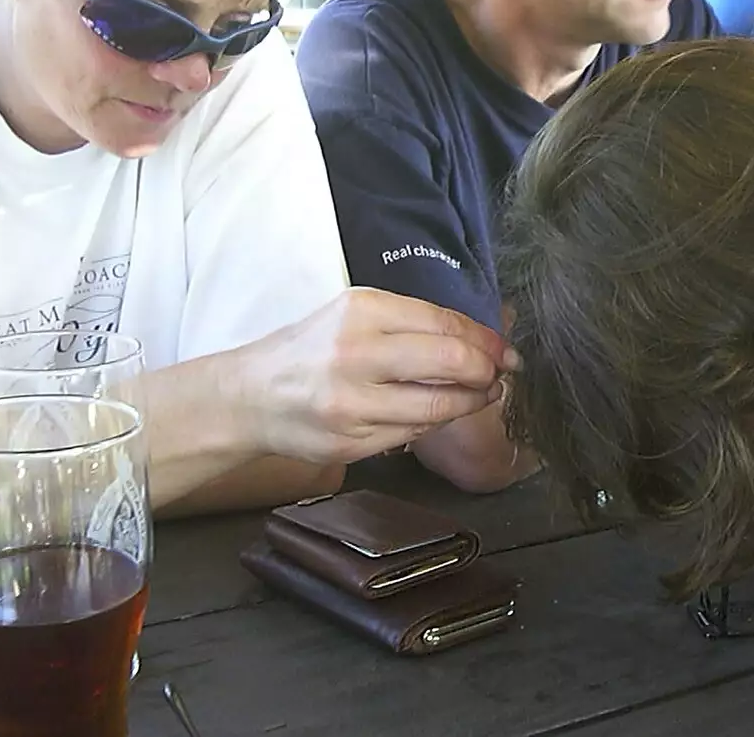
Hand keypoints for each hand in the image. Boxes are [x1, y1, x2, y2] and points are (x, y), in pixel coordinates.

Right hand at [233, 287, 517, 464]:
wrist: (249, 396)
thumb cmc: (308, 351)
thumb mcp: (352, 316)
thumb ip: (410, 324)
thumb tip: (478, 339)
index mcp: (361, 311)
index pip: (443, 323)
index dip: (484, 339)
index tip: (504, 348)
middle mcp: (356, 354)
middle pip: (449, 363)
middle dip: (486, 370)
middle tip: (500, 373)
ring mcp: (353, 403)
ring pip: (438, 407)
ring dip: (470, 402)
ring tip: (481, 394)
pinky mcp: (351, 442)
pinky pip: (414, 434)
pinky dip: (435, 423)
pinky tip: (439, 412)